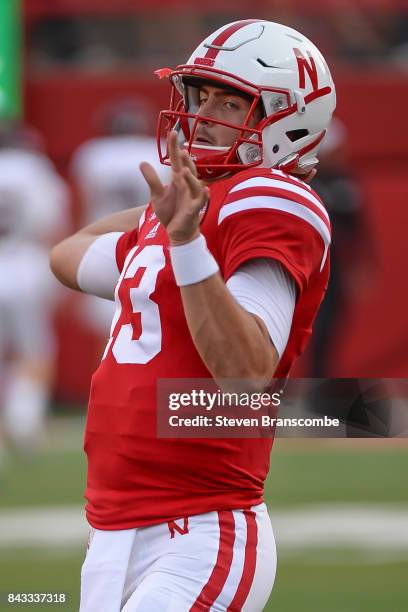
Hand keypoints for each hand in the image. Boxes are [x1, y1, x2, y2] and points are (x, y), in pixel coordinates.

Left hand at [140, 131, 208, 245]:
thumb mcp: (157, 196)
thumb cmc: (170, 213)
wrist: (177, 233)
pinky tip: (205, 189)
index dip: (174, 147)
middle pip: (188, 169)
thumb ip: (151, 179)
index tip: (172, 132)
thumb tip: (142, 162)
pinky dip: (203, 196)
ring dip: (191, 177)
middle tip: (180, 147)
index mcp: (178, 181)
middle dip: (185, 158)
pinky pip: (200, 202)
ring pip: (195, 185)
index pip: (177, 161)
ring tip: (185, 169)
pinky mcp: (193, 210)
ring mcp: (192, 198)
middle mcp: (187, 186)